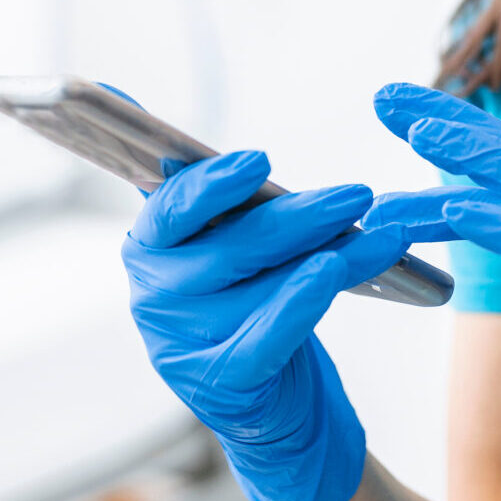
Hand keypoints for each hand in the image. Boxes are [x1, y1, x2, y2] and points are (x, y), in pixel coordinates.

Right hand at [121, 141, 409, 500]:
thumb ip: (189, 179)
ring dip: (331, 256)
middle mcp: (154, 297)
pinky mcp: (222, 384)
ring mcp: (182, 346)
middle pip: (233, 247)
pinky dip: (304, 302)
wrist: (273, 404)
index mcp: (148, 249)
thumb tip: (119, 96)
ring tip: (381, 234)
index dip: (213, 186)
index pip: (170, 210)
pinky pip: (270, 335)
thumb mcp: (219, 238)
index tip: (260, 163)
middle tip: (357, 195)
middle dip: (301, 218)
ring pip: (263, 287)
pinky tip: (338, 275)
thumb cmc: (250, 303)